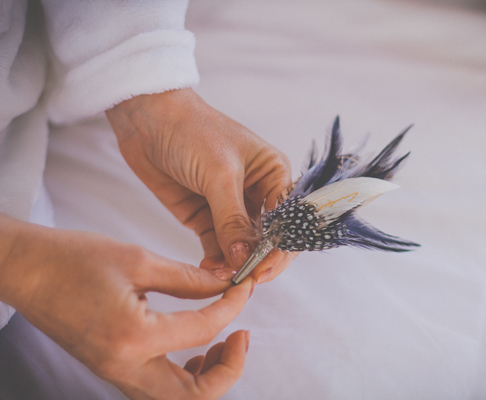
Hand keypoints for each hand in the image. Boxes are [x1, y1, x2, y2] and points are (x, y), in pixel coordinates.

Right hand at [0, 214, 253, 399]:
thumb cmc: (73, 260)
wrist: (27, 271)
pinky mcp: (113, 368)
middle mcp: (125, 367)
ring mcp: (116, 373)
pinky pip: (159, 387)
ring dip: (209, 377)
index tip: (243, 287)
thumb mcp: (139, 260)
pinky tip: (195, 347)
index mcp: (133, 337)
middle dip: (230, 368)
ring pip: (177, 398)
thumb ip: (189, 277)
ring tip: (223, 342)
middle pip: (195, 395)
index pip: (203, 330)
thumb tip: (224, 283)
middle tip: (242, 336)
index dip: (232, 306)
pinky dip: (186, 376)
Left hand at [106, 89, 295, 282]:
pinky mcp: (205, 218)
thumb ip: (232, 219)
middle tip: (245, 281)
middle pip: (268, 239)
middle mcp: (257, 194)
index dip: (279, 248)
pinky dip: (215, 262)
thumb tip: (242, 259)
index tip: (263, 270)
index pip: (287, 220)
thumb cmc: (193, 131)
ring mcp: (230, 208)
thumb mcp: (219, 174)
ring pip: (241, 247)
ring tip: (223, 279)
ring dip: (235, 265)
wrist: (147, 120)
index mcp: (273, 175)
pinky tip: (210, 273)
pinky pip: (216, 247)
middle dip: (258, 260)